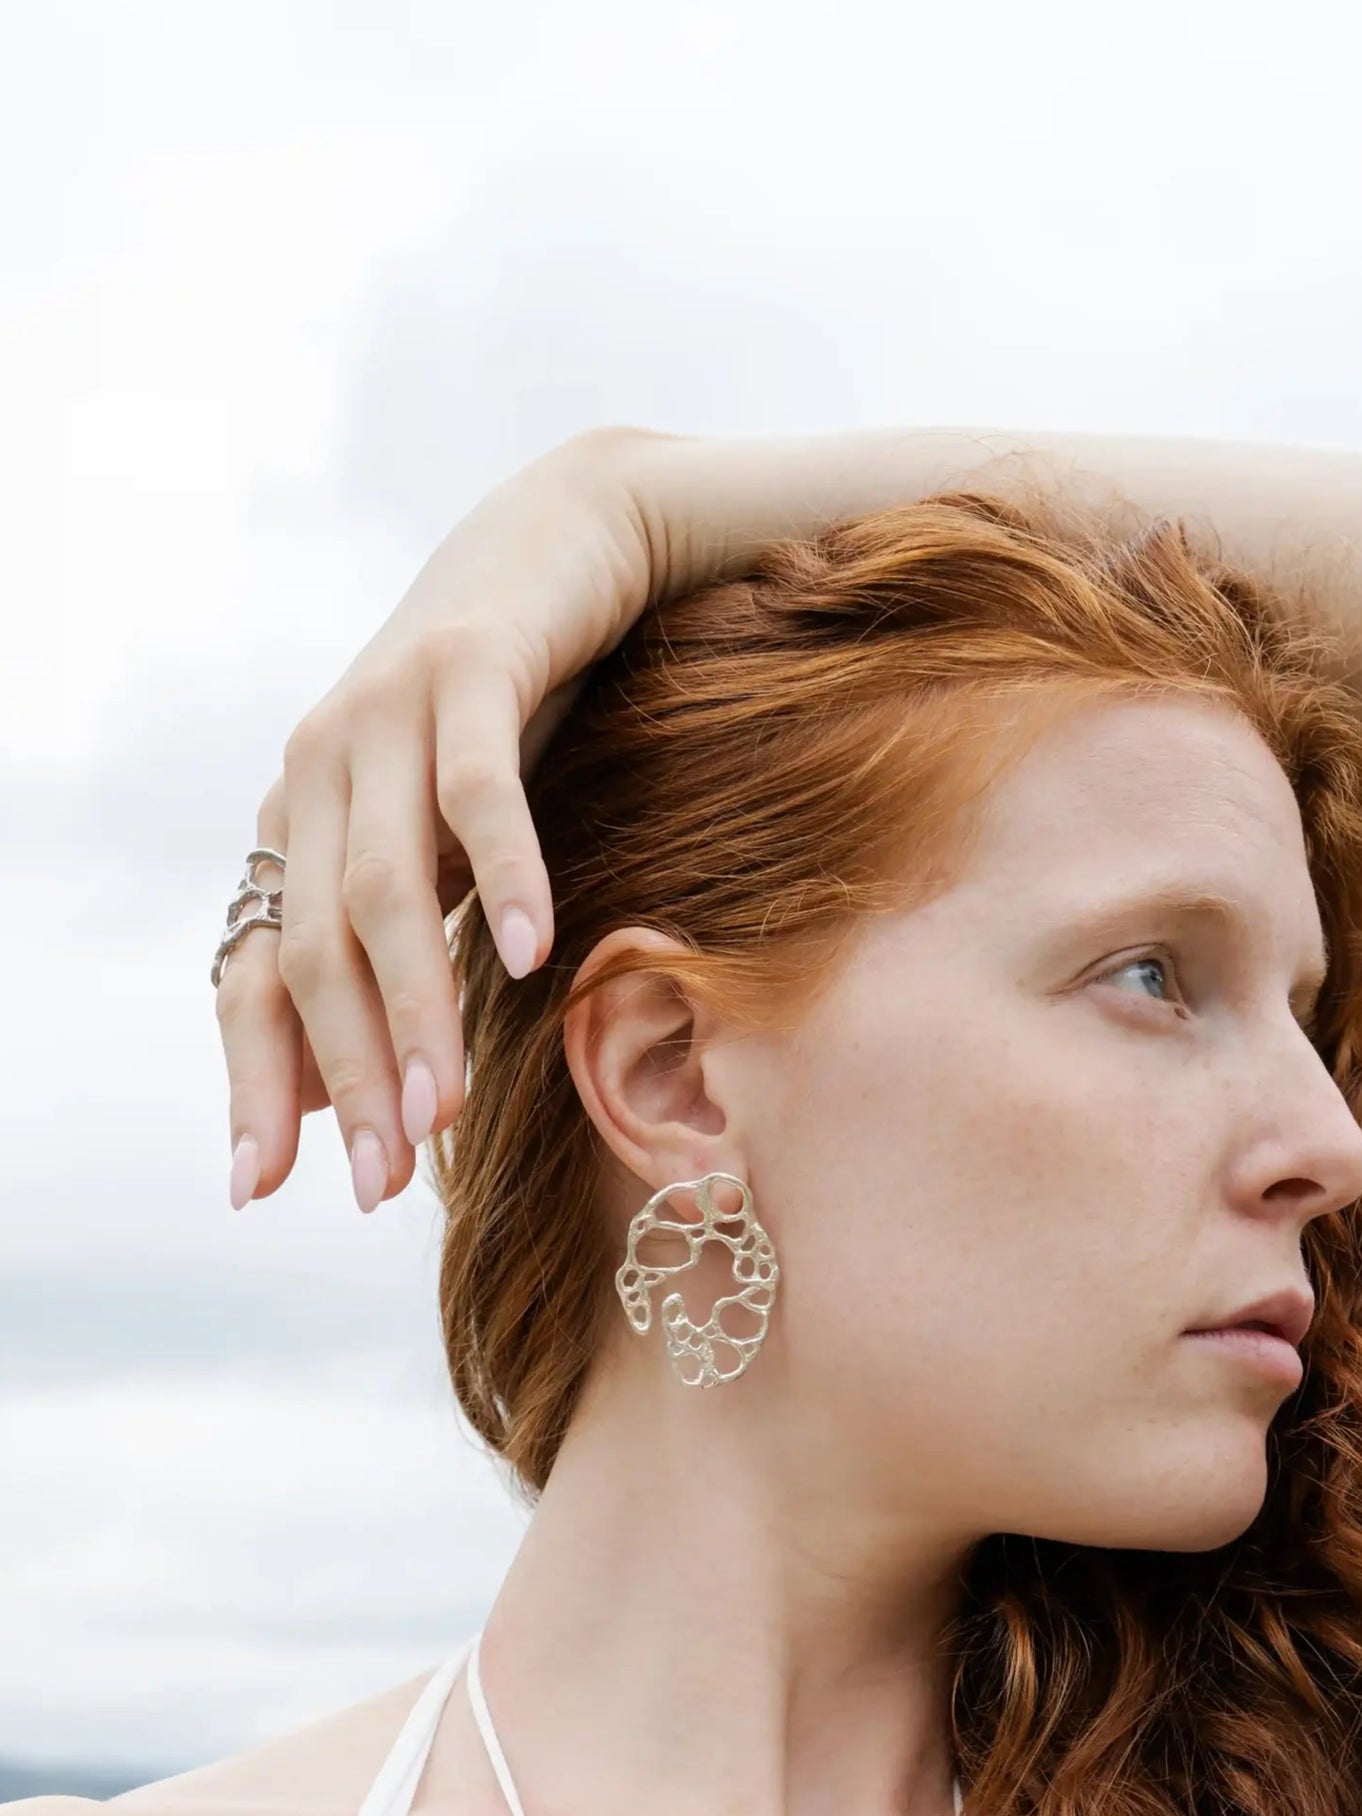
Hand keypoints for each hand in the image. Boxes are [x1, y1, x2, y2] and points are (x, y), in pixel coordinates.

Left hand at [216, 429, 666, 1209]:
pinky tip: (532, 956)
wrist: (568, 539)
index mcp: (299, 823)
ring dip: (414, 1010)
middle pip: (314, 953)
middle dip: (346, 1078)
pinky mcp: (471, 668)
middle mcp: (319, 769)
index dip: (255, 1083)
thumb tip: (345, 1108)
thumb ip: (392, 958)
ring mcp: (387, 711)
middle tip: (381, 1182)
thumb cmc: (508, 718)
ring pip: (386, 891)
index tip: (265, 1192)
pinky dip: (504, 875)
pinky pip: (479, 789)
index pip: (255, 975)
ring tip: (444, 1111)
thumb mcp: (439, 851)